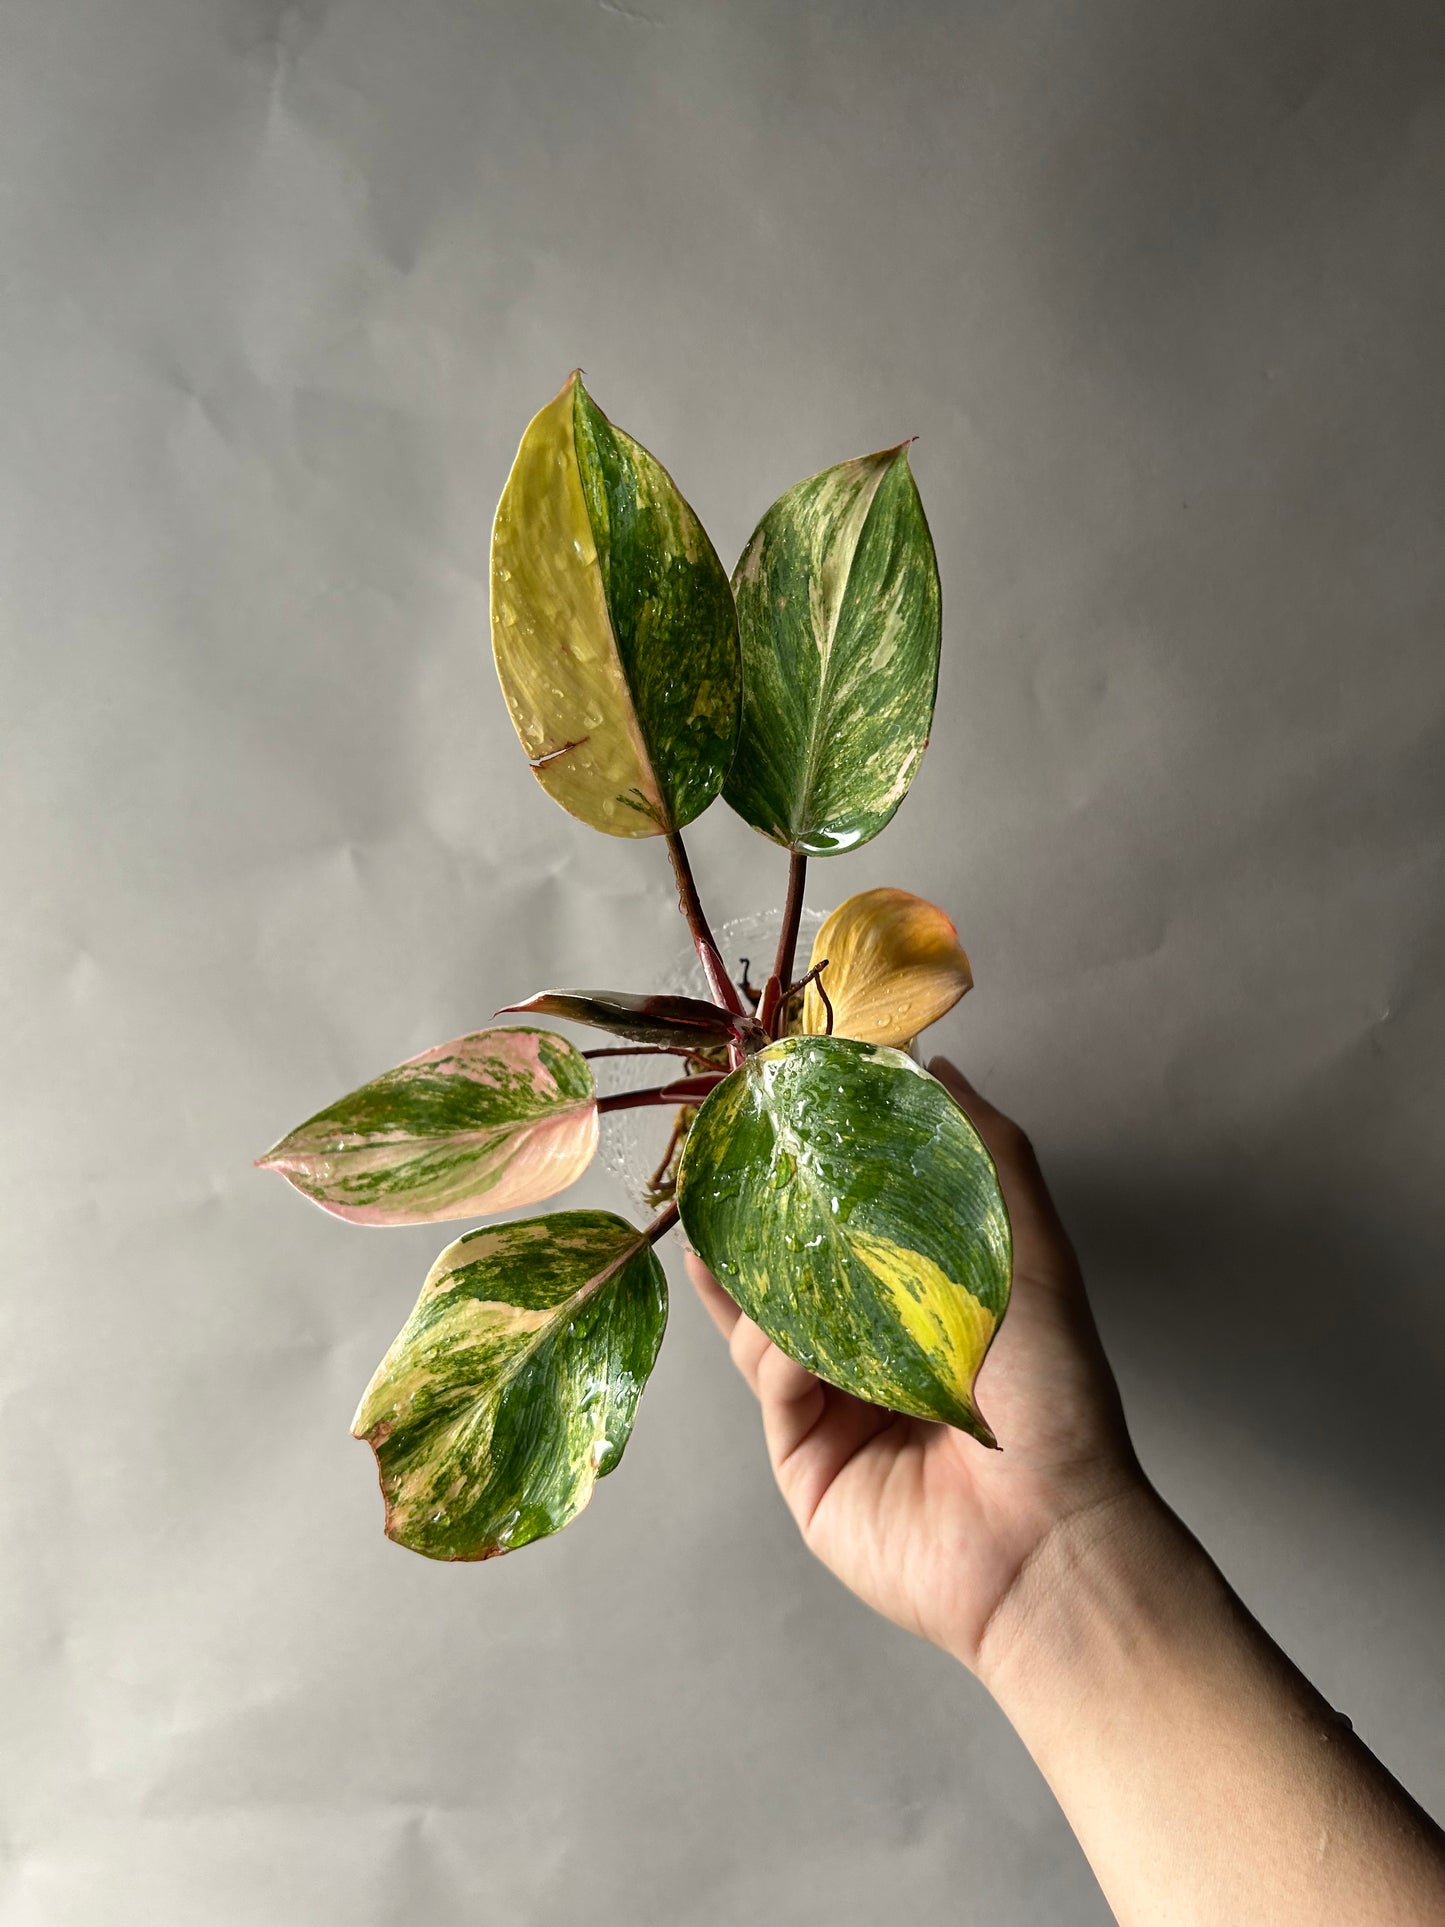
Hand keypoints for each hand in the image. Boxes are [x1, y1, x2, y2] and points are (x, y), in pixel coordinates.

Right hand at [686, 1055, 1147, 1676]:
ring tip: (716, 1211)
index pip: (854, 1217)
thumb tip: (939, 1067)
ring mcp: (833, 1403)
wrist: (1046, 1539)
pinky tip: (796, 1340)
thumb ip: (989, 1158)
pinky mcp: (801, 1456)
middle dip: (758, 1210)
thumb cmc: (1054, 1397)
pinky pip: (769, 1380)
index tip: (782, 1107)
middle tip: (720, 1148)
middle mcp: (874, 1347)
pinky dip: (778, 1350)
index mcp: (926, 1300)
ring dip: (746, 1270)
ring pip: (766, 1318)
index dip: (818, 1166)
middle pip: (796, 1264)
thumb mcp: (1033, 1256)